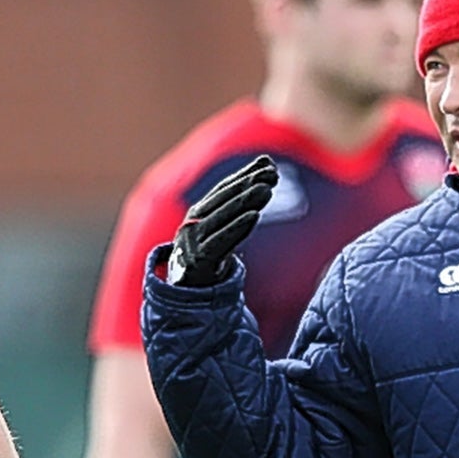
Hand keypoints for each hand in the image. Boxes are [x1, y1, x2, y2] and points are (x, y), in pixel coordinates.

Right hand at [166, 156, 277, 286]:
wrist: (186, 295)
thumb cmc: (206, 258)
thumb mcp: (216, 232)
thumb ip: (235, 208)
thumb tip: (263, 177)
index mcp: (196, 214)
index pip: (223, 189)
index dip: (245, 174)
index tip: (268, 162)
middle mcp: (192, 225)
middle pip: (224, 200)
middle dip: (249, 184)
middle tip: (273, 173)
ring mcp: (193, 243)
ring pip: (223, 217)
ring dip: (246, 201)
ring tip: (267, 189)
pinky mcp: (199, 261)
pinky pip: (221, 242)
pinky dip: (237, 227)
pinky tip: (254, 216)